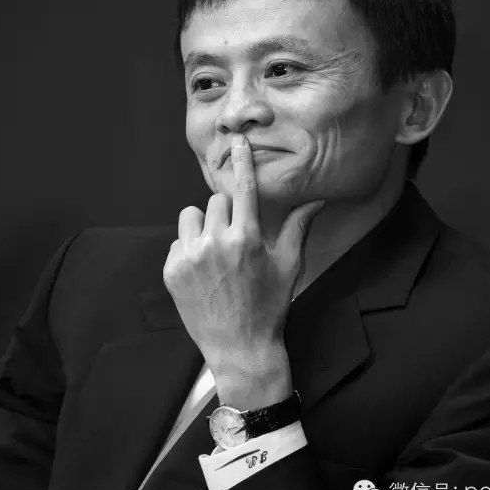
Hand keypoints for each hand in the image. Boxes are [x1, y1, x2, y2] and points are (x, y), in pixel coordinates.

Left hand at [163, 133, 323, 403]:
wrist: (240, 347)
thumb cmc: (270, 305)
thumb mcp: (289, 266)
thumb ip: (299, 228)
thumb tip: (317, 201)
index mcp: (247, 238)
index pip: (243, 188)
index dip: (242, 162)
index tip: (238, 141)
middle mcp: (216, 242)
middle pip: (216, 201)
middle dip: (227, 213)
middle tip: (236, 238)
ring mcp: (190, 257)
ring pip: (191, 215)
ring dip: (203, 225)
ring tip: (215, 250)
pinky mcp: (172, 270)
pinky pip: (178, 241)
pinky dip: (189, 248)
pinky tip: (202, 271)